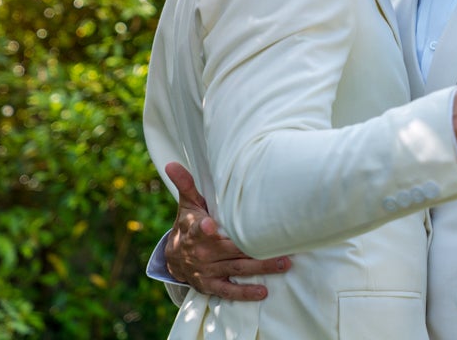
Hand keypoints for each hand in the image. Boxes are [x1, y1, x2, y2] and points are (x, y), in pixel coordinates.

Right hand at [164, 162, 290, 300]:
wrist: (173, 259)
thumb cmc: (187, 225)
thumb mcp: (186, 205)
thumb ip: (185, 185)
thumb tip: (172, 163)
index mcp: (193, 231)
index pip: (197, 229)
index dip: (203, 228)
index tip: (209, 224)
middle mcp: (201, 252)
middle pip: (230, 250)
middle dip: (253, 249)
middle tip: (279, 246)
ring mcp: (207, 270)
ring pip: (236, 269)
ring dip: (261, 268)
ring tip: (284, 264)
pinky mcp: (210, 285)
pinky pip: (228, 291)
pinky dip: (244, 293)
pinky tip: (263, 292)